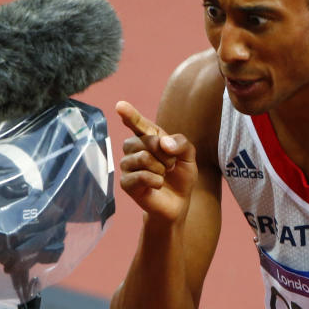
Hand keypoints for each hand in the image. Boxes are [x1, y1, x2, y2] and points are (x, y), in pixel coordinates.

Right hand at [116, 100, 197, 222]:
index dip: (129, 115)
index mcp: (148, 138)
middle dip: (165, 155)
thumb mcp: (189, 156)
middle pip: (146, 141)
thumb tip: (163, 143)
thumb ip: (181, 143)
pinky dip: (156, 180)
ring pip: (143, 158)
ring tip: (164, 175)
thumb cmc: (181, 176)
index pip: (138, 123)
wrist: (178, 203)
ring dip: (161, 168)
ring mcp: (128, 165)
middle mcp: (134, 149)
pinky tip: (158, 184)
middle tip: (171, 165)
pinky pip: (140, 176)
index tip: (120, 106)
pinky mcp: (126, 183)